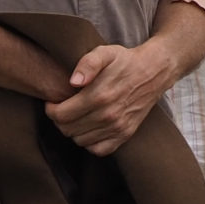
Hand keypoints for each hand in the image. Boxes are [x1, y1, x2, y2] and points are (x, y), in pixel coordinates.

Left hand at [45, 42, 174, 155]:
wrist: (153, 72)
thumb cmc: (124, 61)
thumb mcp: (104, 53)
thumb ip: (86, 64)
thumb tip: (73, 82)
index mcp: (99, 96)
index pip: (61, 115)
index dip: (51, 110)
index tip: (52, 103)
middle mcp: (108, 115)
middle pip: (67, 130)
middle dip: (59, 120)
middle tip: (62, 109)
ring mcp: (118, 127)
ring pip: (80, 141)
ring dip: (73, 131)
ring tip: (75, 117)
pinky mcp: (125, 134)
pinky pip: (99, 150)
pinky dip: (89, 143)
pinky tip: (89, 129)